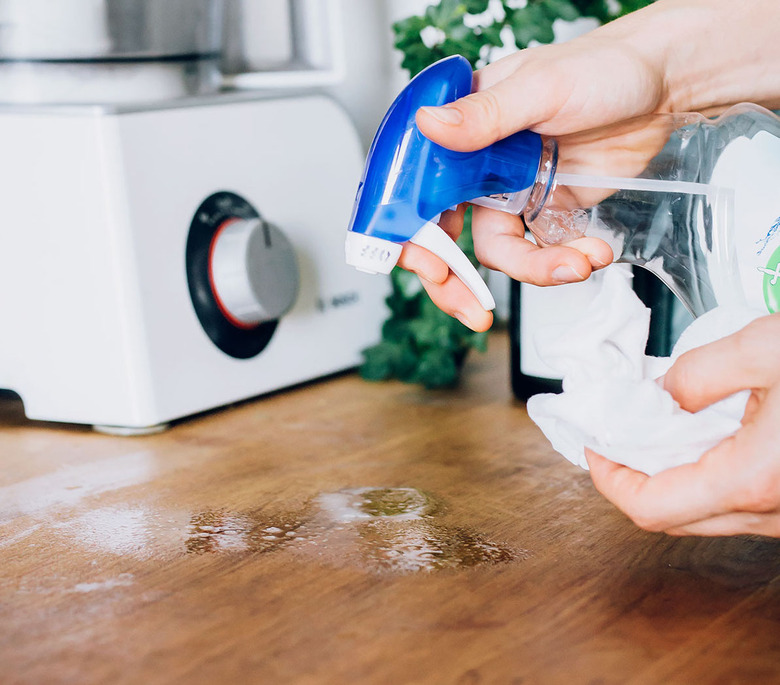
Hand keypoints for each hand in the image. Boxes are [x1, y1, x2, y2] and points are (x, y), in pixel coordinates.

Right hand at [399, 0, 779, 330]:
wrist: (666, 88)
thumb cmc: (603, 68)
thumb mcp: (541, 87)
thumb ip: (484, 115)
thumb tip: (430, 126)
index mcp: (462, 130)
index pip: (416, 190)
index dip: (414, 235)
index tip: (432, 268)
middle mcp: (478, 167)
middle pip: (443, 235)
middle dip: (454, 280)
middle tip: (472, 308)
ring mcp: (511, 194)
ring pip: (496, 253)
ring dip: (534, 271)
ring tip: (577, 263)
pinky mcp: (546, 213)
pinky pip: (539, 254)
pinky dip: (562, 263)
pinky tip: (592, 251)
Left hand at [586, 314, 779, 536]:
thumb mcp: (768, 348)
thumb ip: (701, 373)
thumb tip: (664, 395)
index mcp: (753, 480)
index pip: (649, 506)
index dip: (608, 479)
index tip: (592, 446)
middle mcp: (773, 510)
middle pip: (672, 516)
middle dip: (633, 476)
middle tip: (615, 436)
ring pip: (706, 511)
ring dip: (671, 475)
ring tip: (655, 428)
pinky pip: (739, 500)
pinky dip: (707, 472)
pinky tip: (705, 432)